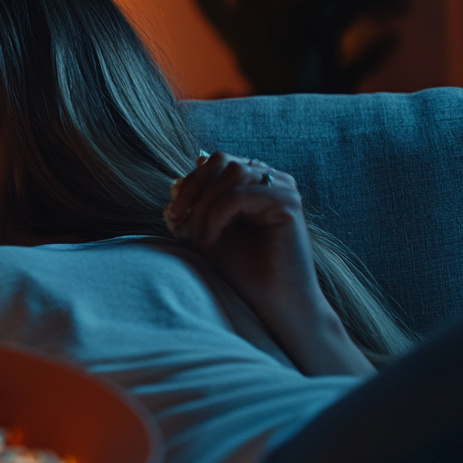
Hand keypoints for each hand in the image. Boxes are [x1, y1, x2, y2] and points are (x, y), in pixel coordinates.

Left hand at [166, 151, 373, 376]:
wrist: (271, 302)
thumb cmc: (242, 270)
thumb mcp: (210, 230)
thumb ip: (198, 205)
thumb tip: (174, 184)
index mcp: (255, 183)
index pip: (217, 162)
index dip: (191, 182)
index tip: (174, 213)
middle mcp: (272, 180)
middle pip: (222, 161)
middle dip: (194, 189)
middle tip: (180, 219)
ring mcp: (283, 189)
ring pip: (232, 173)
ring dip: (207, 205)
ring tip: (203, 237)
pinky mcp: (289, 204)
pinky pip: (241, 195)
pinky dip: (218, 215)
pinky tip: (213, 239)